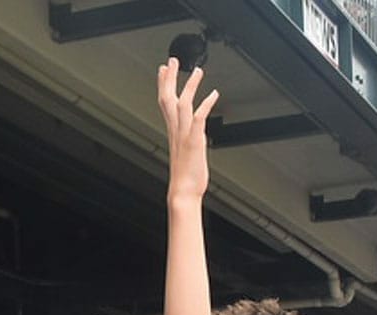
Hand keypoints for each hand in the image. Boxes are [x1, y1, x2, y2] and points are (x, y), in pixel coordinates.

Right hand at [156, 59, 218, 202]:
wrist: (183, 192)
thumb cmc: (186, 177)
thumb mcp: (184, 152)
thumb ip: (187, 138)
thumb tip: (191, 132)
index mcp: (173, 132)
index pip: (164, 103)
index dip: (163, 84)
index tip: (163, 69)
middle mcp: (176, 131)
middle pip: (168, 99)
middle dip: (169, 78)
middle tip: (171, 60)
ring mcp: (184, 135)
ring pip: (182, 105)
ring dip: (189, 86)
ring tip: (197, 70)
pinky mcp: (194, 141)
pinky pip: (198, 119)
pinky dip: (205, 104)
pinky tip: (213, 94)